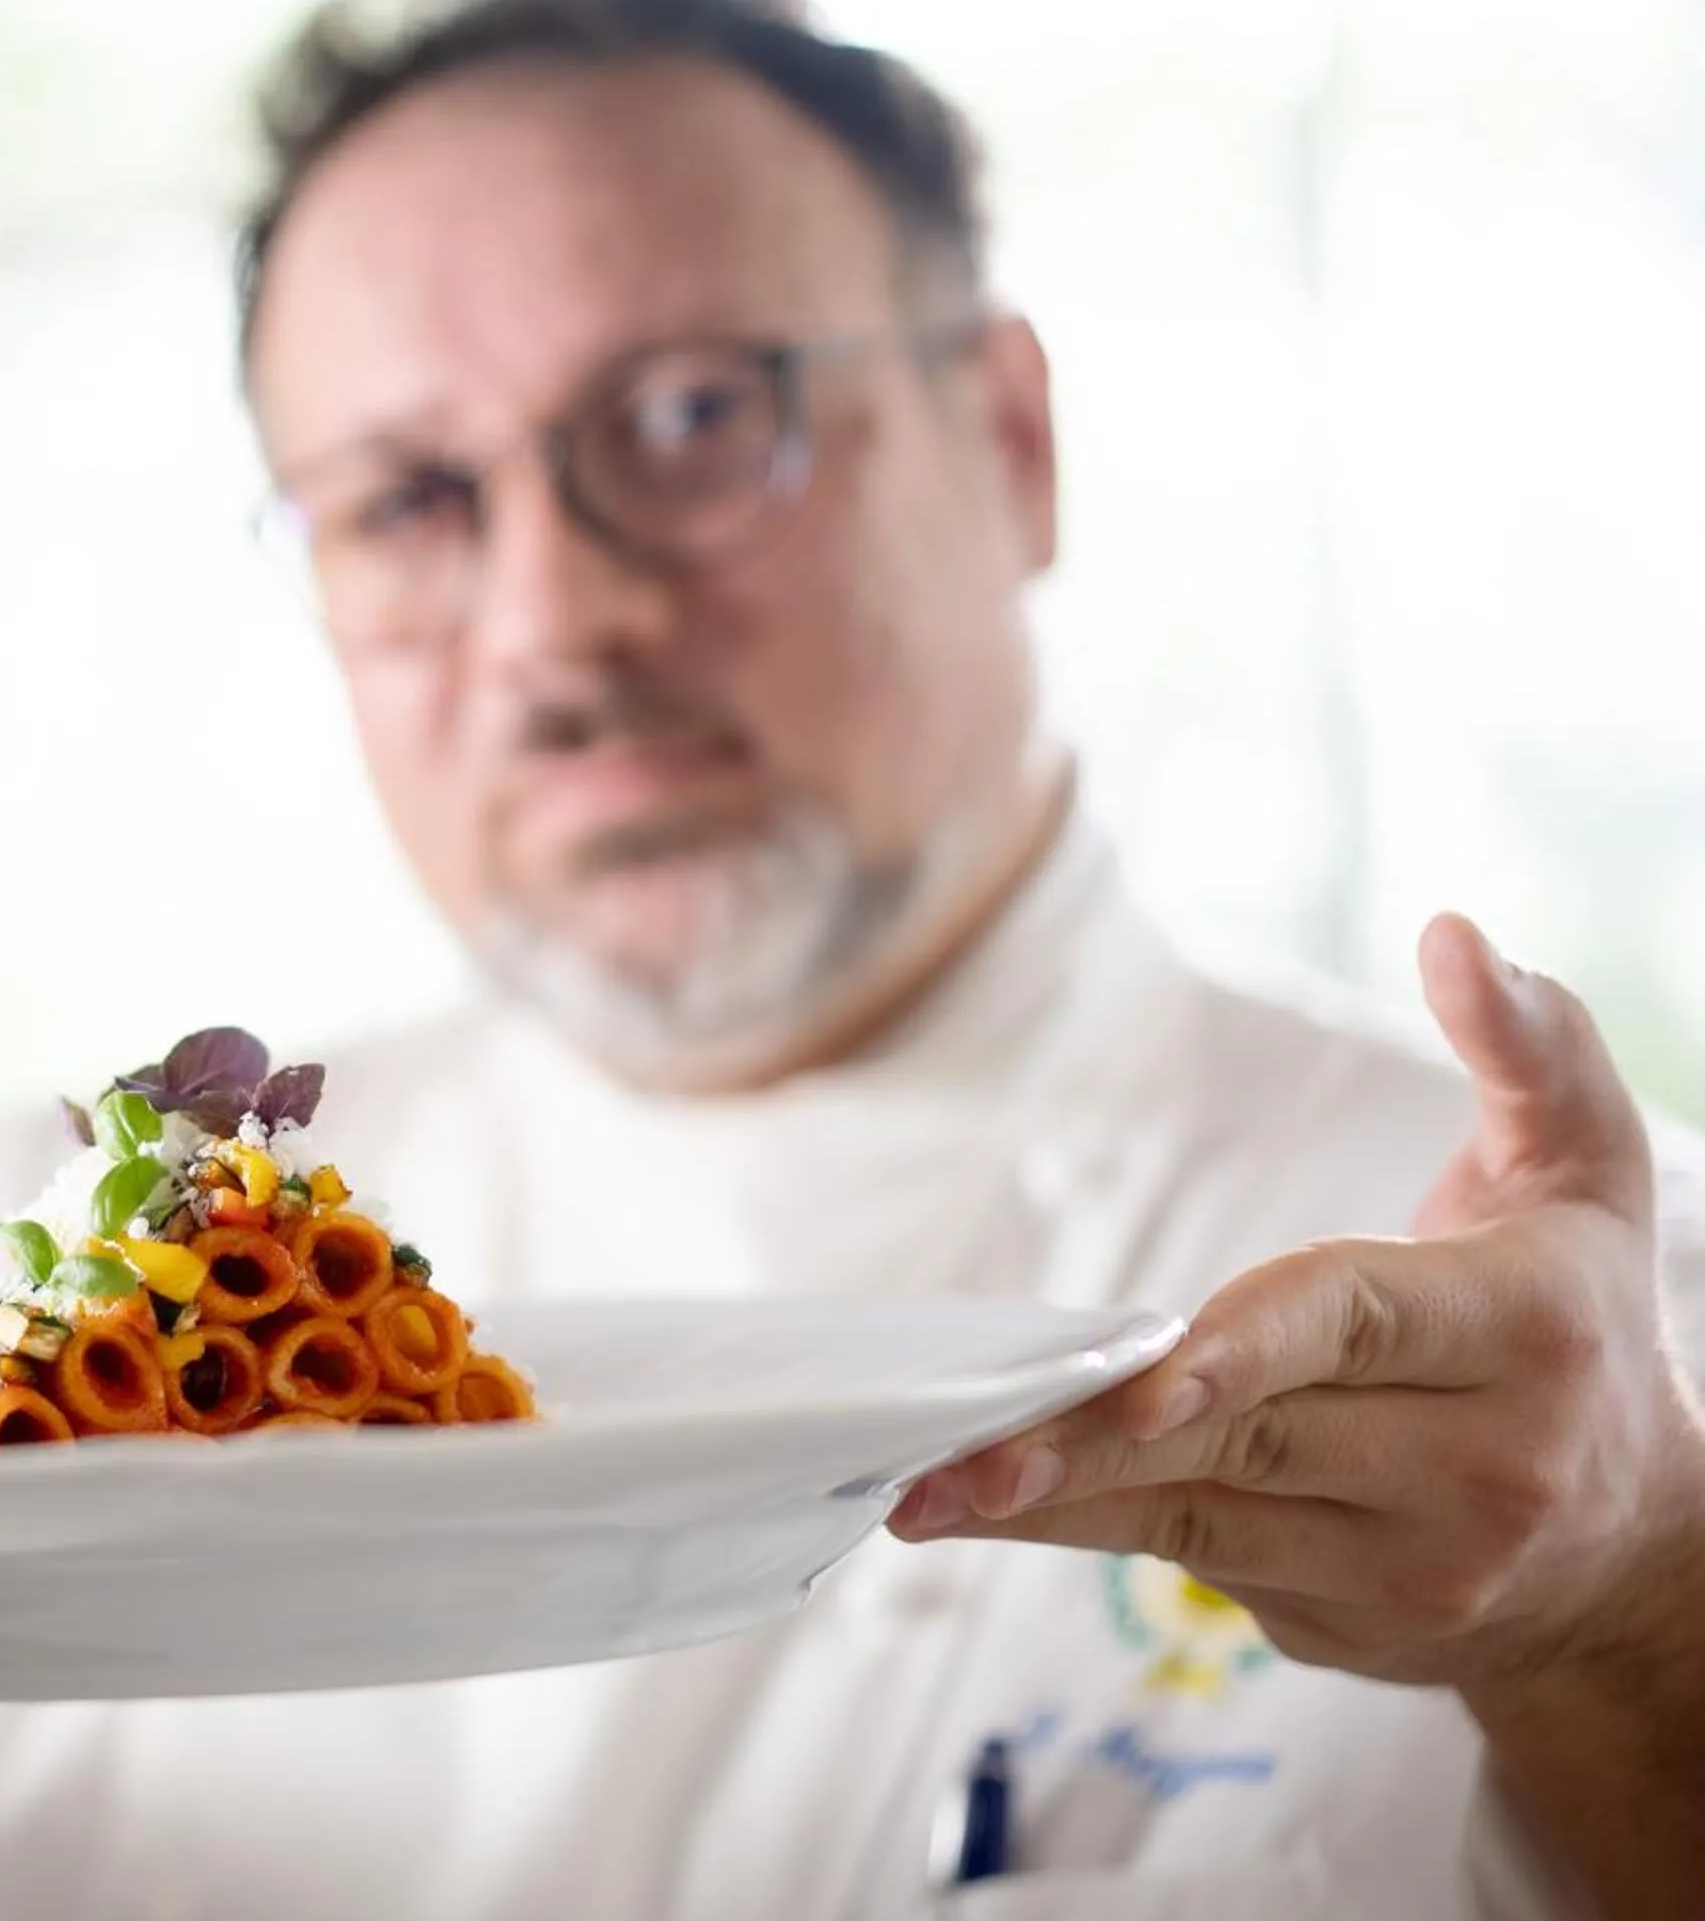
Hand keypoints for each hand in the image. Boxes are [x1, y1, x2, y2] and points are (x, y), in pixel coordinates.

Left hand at [891, 914, 1704, 1690]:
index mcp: (1525, 1333)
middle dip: (1091, 1440)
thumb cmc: (1576, 1321)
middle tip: (956, 1447)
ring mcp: (1408, 1563)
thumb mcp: (1584, 1171)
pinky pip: (1189, 1563)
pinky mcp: (1340, 1619)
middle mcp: (1478, 1465)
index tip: (1137, 1374)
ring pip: (1197, 1518)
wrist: (1639, 1555)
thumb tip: (1451, 937)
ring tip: (922, 1486)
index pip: (1354, 1326)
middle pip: (1249, 1437)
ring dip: (1050, 1500)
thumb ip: (1527, 1046)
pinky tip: (981, 1507)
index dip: (1240, 1348)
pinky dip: (1083, 1528)